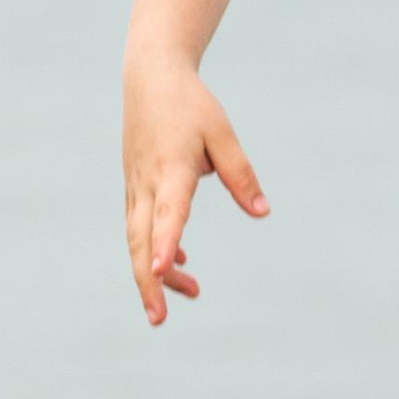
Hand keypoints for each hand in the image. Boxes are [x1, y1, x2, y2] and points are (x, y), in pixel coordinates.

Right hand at [123, 62, 267, 323]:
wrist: (149, 79)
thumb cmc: (191, 106)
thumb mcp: (223, 134)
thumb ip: (242, 175)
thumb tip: (262, 213)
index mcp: (172, 170)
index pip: (169, 213)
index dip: (167, 243)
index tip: (164, 270)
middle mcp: (147, 184)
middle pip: (141, 241)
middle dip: (150, 281)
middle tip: (160, 318)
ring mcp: (136, 188)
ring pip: (138, 240)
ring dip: (156, 272)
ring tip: (192, 293)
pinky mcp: (135, 188)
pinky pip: (141, 227)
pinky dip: (157, 248)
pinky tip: (180, 265)